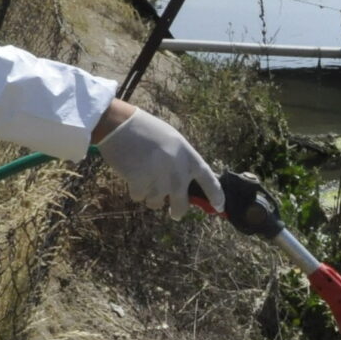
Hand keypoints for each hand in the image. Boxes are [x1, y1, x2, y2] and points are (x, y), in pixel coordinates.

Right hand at [96, 109, 223, 219]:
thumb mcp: (173, 142)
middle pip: (181, 205)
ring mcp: (159, 180)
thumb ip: (181, 163)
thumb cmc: (146, 130)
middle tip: (175, 214)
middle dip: (177, 212)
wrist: (120, 125)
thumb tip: (182, 188)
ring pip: (156, 203)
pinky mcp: (140, 184)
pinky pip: (139, 197)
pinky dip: (134, 189)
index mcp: (189, 157)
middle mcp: (178, 172)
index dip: (216, 196)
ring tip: (143, 175)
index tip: (220, 208)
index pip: (209, 181)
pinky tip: (131, 172)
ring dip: (149, 195)